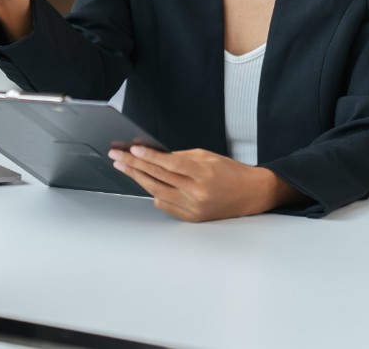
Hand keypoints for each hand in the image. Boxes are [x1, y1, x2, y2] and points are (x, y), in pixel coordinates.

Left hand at [108, 146, 301, 221]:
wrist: (251, 194)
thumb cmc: (230, 172)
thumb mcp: (207, 156)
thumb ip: (180, 157)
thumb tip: (154, 156)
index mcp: (202, 174)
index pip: (169, 164)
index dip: (148, 156)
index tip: (131, 149)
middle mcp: (197, 193)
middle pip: (158, 178)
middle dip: (135, 166)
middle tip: (118, 157)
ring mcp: (193, 208)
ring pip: (157, 192)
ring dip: (138, 179)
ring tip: (124, 167)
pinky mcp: (192, 218)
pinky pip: (165, 206)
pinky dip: (154, 194)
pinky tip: (145, 184)